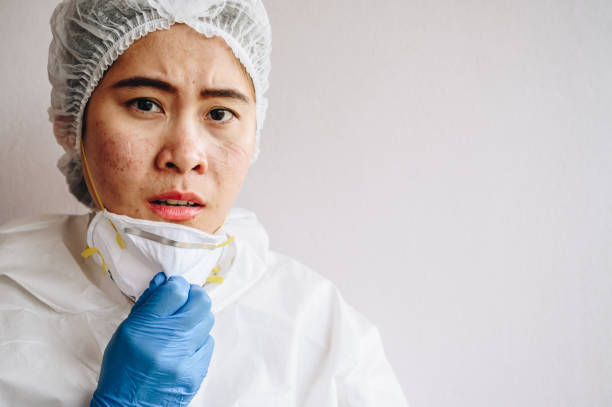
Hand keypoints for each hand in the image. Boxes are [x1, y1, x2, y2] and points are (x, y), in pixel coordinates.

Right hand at [91, 273, 214, 406]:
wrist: (129, 406)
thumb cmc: (124, 366)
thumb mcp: (125, 331)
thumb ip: (148, 304)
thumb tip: (166, 279)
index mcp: (144, 328)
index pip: (176, 290)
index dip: (178, 284)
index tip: (175, 287)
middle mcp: (167, 341)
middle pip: (200, 301)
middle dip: (193, 295)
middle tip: (185, 299)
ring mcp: (185, 358)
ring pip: (207, 319)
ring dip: (197, 316)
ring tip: (184, 323)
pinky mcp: (197, 372)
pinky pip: (208, 342)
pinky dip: (199, 338)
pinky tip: (186, 344)